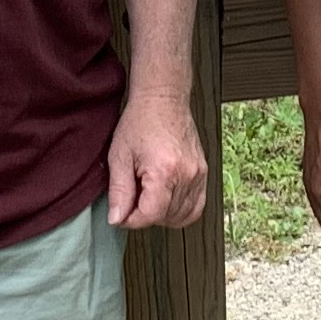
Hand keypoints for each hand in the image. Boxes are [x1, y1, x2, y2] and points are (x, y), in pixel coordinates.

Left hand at [107, 89, 211, 230]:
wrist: (163, 100)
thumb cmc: (140, 122)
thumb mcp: (119, 156)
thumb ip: (118, 191)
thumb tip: (117, 219)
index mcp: (164, 171)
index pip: (150, 216)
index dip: (132, 220)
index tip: (121, 213)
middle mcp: (187, 175)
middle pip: (166, 218)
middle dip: (145, 216)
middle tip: (132, 200)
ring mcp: (199, 174)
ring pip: (183, 216)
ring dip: (162, 215)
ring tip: (147, 197)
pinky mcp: (203, 173)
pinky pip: (197, 206)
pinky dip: (180, 211)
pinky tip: (165, 200)